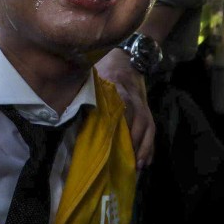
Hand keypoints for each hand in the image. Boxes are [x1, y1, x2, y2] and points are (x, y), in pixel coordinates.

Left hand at [95, 48, 153, 169]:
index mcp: (119, 86)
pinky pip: (152, 128)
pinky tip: (146, 160)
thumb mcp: (94, 77)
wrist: (125, 58)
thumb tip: (71, 114)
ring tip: (138, 166)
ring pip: (148, 126)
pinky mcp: (147, 108)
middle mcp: (134, 96)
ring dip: (145, 147)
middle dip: (135, 141)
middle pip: (140, 119)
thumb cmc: (104, 69)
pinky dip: (150, 145)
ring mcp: (143, 103)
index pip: (124, 105)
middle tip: (128, 162)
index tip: (115, 141)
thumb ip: (85, 93)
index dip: (123, 123)